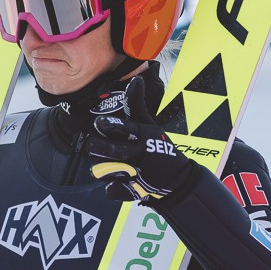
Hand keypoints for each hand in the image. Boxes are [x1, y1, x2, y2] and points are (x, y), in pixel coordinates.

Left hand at [87, 76, 192, 201]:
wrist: (178, 179)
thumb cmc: (158, 147)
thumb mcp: (149, 125)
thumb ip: (137, 105)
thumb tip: (136, 79)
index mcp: (142, 133)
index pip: (125, 127)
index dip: (111, 125)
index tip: (100, 123)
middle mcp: (140, 151)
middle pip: (113, 151)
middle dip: (100, 149)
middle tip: (92, 147)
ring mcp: (139, 172)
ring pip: (110, 171)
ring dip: (103, 170)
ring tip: (103, 168)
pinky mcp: (137, 190)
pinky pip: (114, 191)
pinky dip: (114, 189)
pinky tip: (119, 184)